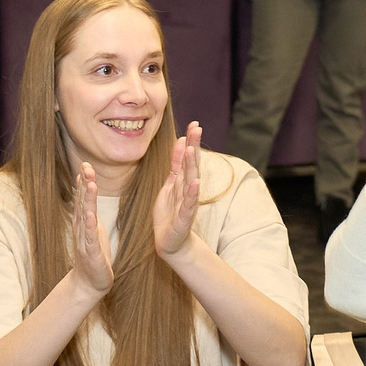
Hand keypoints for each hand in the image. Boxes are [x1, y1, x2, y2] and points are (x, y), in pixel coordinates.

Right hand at [69, 164, 115, 296]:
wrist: (89, 283)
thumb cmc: (94, 256)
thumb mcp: (94, 229)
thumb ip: (91, 211)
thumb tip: (90, 194)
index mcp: (84, 222)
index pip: (83, 198)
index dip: (83, 181)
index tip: (85, 164)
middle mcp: (81, 228)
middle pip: (82, 202)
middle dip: (84, 184)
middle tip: (86, 166)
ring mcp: (85, 240)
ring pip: (86, 216)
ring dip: (87, 199)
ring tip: (90, 183)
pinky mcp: (91, 253)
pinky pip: (90, 237)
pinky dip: (90, 225)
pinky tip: (90, 214)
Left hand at [151, 122, 203, 259]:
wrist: (169, 242)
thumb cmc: (170, 213)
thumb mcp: (170, 184)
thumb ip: (176, 164)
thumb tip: (181, 141)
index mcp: (183, 181)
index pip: (188, 158)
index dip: (191, 141)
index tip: (194, 123)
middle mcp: (188, 190)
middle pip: (191, 165)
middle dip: (194, 147)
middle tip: (196, 128)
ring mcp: (187, 203)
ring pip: (190, 182)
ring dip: (192, 166)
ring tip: (192, 150)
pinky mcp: (184, 217)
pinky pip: (189, 204)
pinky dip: (192, 193)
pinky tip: (195, 182)